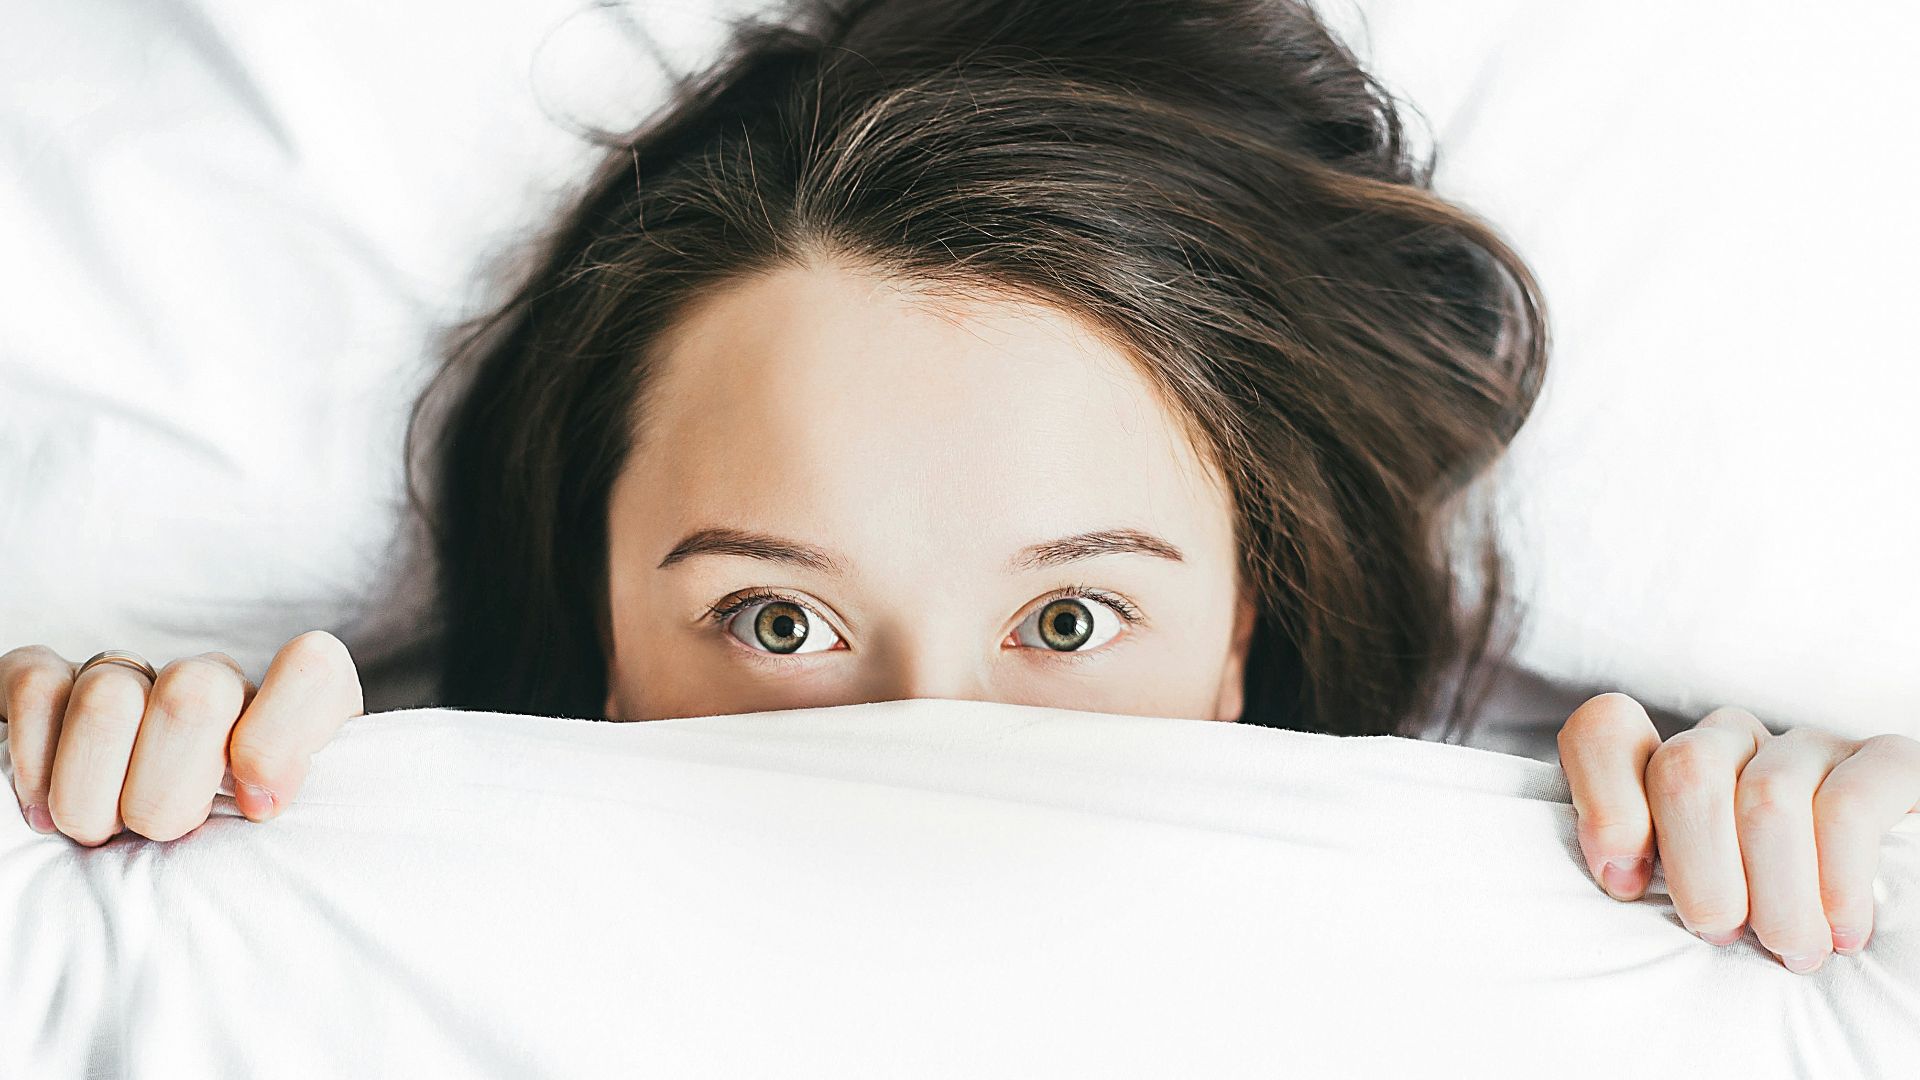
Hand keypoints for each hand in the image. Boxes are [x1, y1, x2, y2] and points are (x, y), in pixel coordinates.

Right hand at [1, 631, 363, 844]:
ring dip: (94, 794)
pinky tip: (44, 810)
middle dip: (167, 794)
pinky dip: (35, 762)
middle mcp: (215, 684)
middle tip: (160, 836)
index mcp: (290, 716)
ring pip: (109, 698)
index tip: (257, 808)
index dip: (280, 738)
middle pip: (196, 695)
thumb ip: (293, 822)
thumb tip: (261, 802)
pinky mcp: (53, 682)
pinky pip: (37, 689)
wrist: (134, 856)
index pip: (312, 671)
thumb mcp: (281, 849)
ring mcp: (134, 676)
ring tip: (100, 833)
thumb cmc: (227, 860)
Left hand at [1559, 692, 1919, 973]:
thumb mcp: (1685, 904)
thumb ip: (1639, 876)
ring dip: (1776, 893)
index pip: (1606, 731)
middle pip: (1686, 768)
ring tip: (1790, 949)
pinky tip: (1843, 930)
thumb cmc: (1759, 929)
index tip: (1626, 885)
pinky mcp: (1886, 763)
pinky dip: (1838, 879)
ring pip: (1767, 796)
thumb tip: (1619, 878)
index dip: (1604, 801)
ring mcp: (1809, 747)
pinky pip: (1848, 806)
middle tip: (1721, 934)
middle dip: (1699, 869)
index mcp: (1669, 767)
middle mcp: (1734, 742)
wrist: (1885, 935)